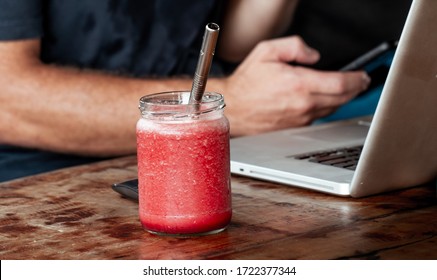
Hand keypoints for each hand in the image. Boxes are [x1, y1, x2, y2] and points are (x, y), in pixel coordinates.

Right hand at [222, 36, 370, 135]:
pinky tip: (326, 100)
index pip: (341, 83)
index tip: (363, 76)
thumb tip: (314, 55)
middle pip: (342, 98)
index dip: (357, 79)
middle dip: (356, 89)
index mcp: (298, 83)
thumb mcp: (266, 51)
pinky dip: (327, 107)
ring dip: (343, 99)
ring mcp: (301, 118)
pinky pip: (319, 117)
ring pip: (332, 109)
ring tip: (346, 90)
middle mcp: (302, 103)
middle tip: (361, 82)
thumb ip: (294, 46)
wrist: (234, 108)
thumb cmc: (247, 83)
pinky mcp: (296, 126)